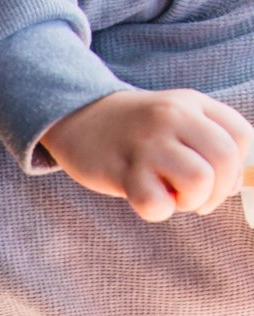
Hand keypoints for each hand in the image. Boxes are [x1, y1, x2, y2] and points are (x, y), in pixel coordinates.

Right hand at [40, 87, 253, 221]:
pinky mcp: (121, 170)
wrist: (78, 118)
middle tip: (197, 199)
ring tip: (171, 197)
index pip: (241, 138)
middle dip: (217, 192)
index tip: (218, 180)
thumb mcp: (176, 118)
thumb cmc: (134, 130)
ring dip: (191, 202)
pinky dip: (157, 211)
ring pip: (198, 182)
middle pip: (224, 161)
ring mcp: (146, 143)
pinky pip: (156, 204)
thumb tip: (239, 184)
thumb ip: (209, 140)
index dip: (238, 169)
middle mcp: (172, 118)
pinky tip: (145, 198)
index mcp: (192, 103)